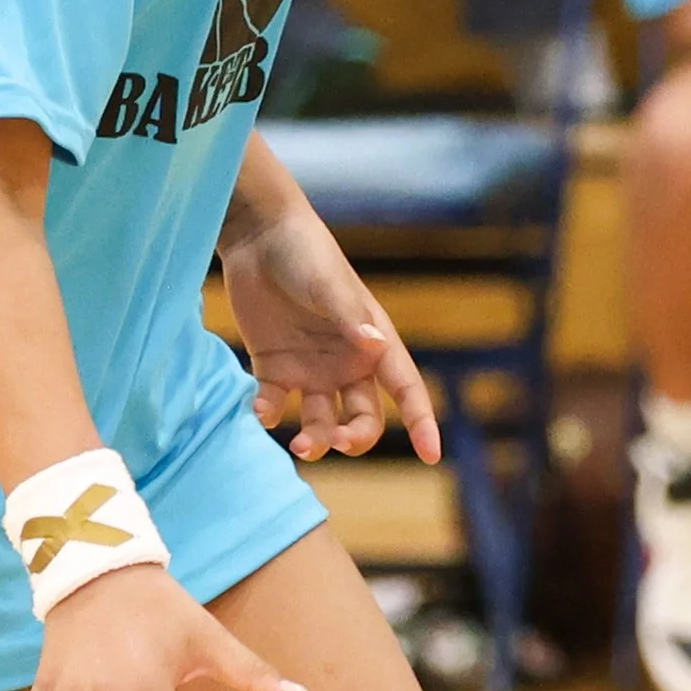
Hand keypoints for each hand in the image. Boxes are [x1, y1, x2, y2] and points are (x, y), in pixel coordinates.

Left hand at [222, 201, 441, 463]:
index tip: (432, 455)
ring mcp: (310, 368)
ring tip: (299, 444)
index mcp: (373, 343)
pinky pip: (275, 404)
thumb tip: (376, 345)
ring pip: (321, 421)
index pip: (406, 389)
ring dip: (315, 439)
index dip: (422, 422)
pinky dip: (268, 414)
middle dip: (355, 438)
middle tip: (336, 442)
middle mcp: (346, 363)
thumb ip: (349, 317)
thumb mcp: (328, 283)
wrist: (257, 235)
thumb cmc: (305, 253)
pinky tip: (258, 411)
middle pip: (363, 418)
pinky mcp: (273, 368)